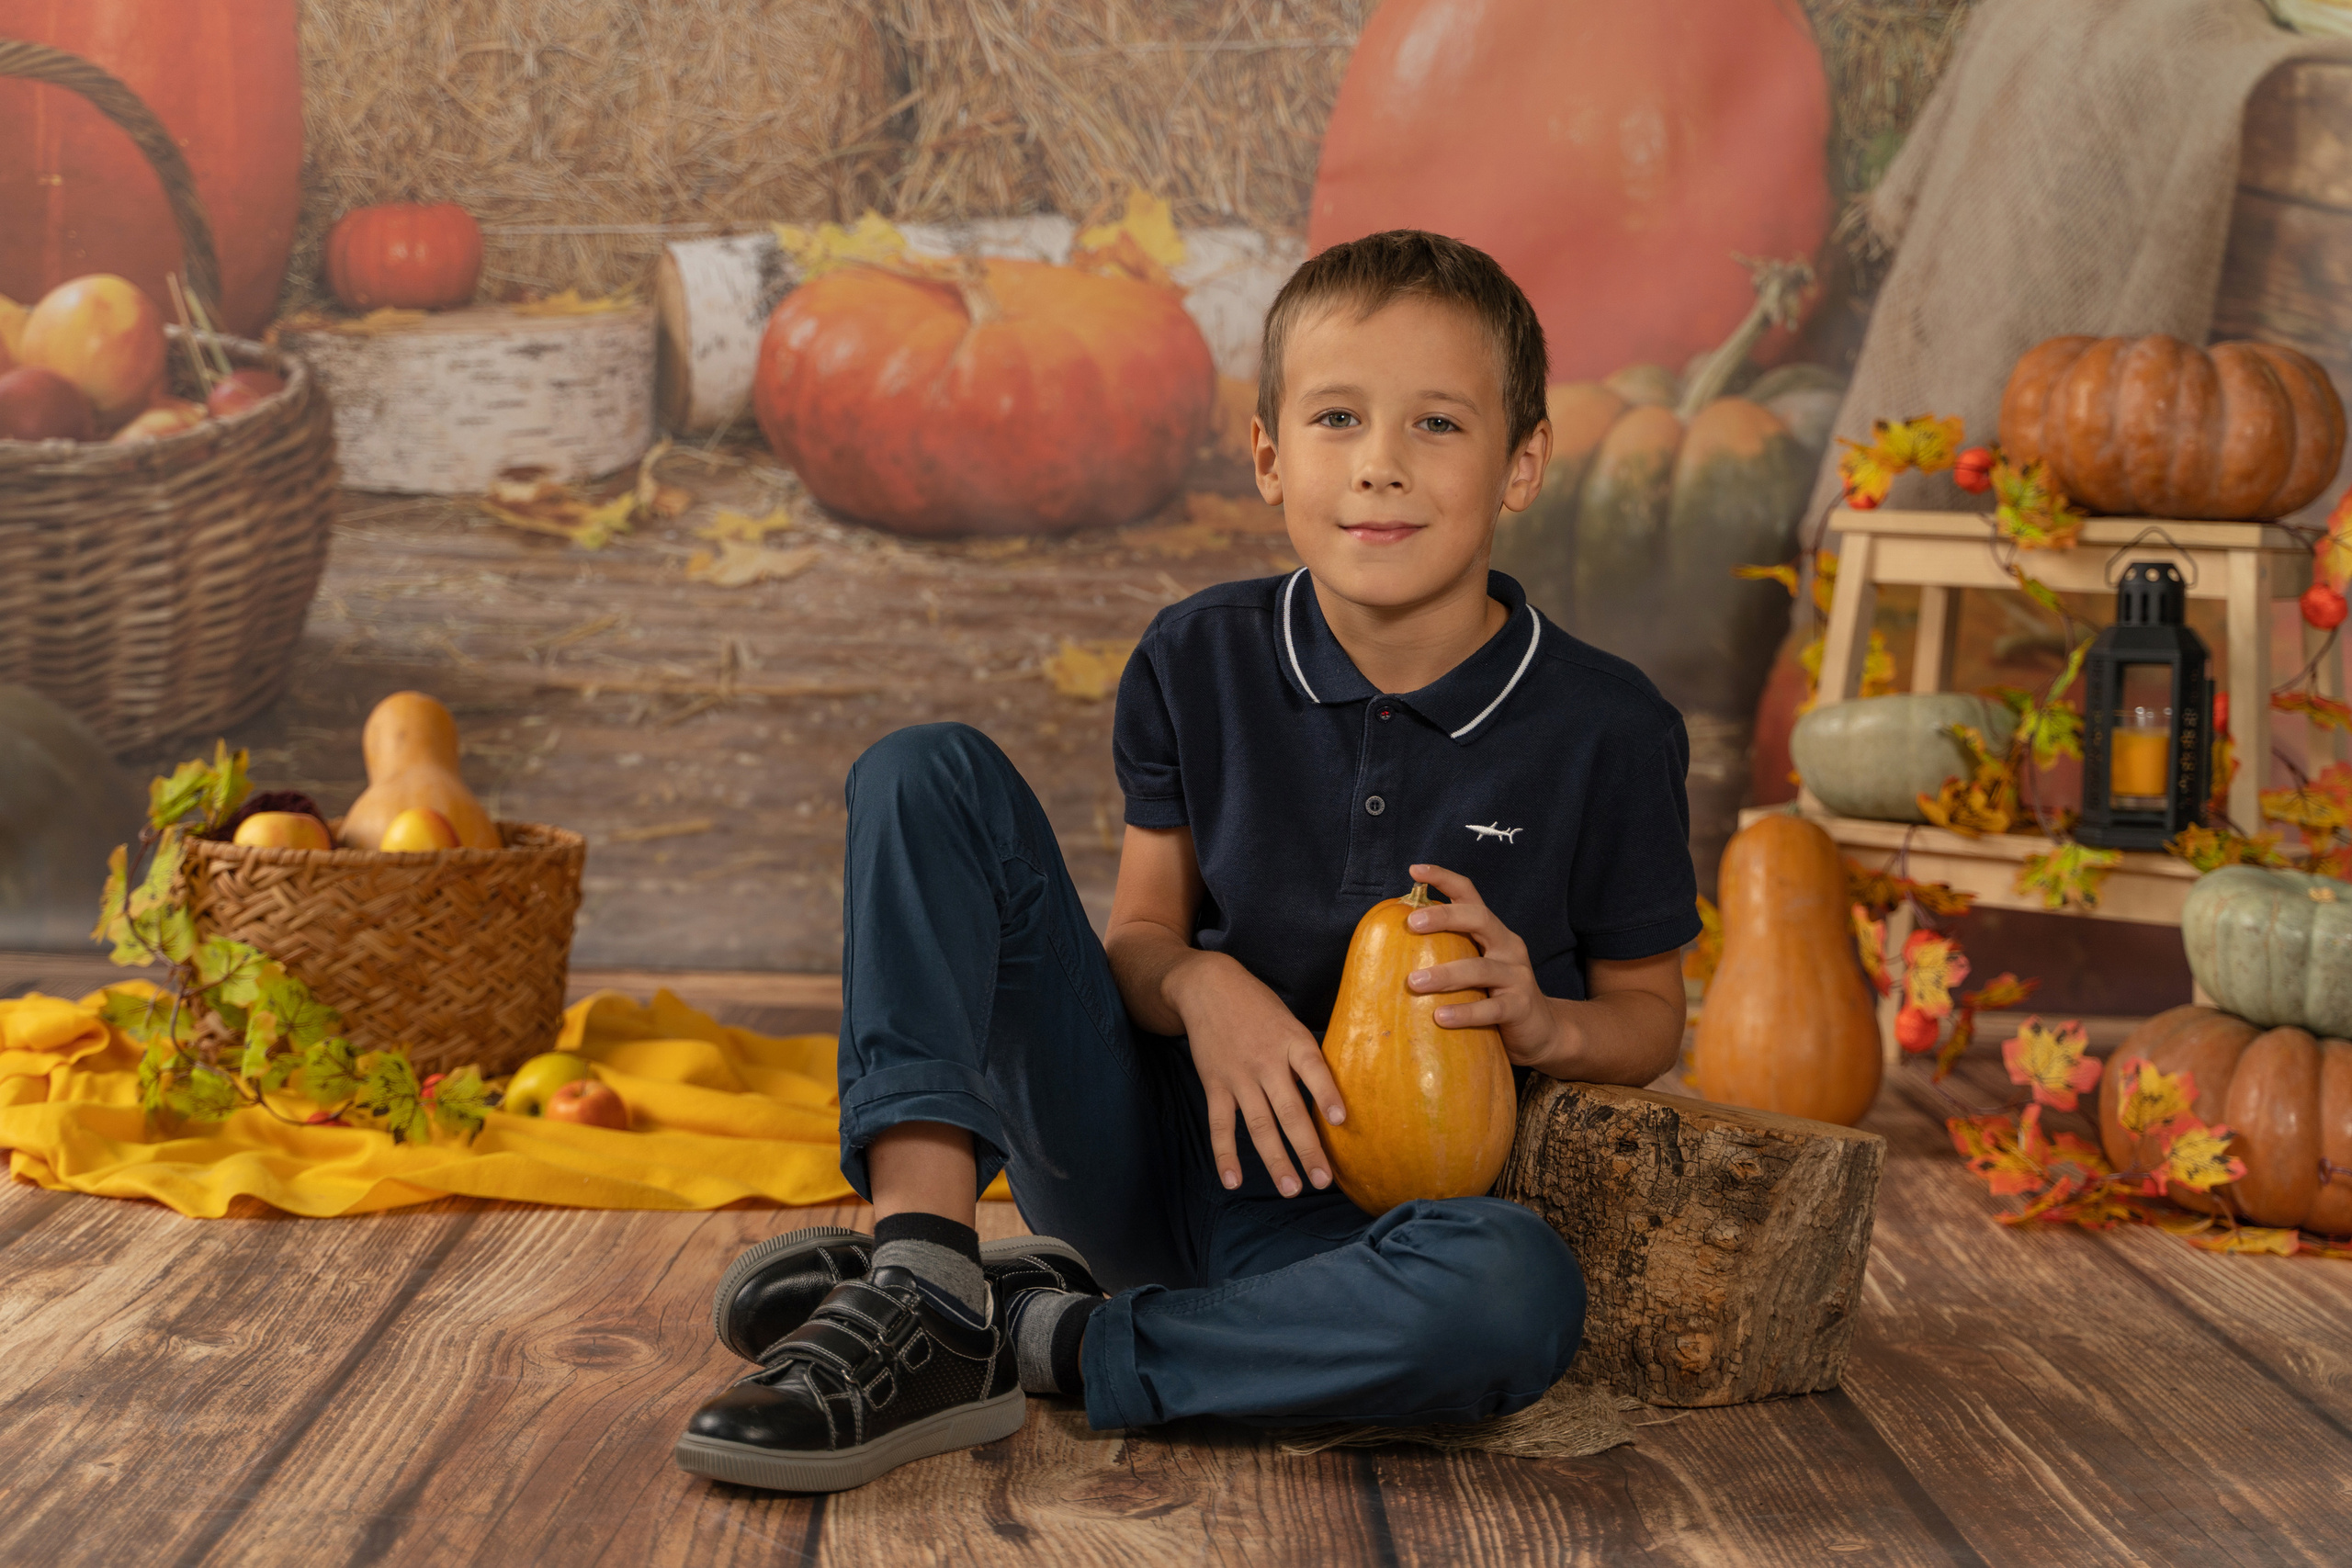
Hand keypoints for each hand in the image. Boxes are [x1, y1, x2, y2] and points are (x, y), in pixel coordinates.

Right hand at [1166, 951, 1344, 1196]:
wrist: (1207, 987)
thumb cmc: (1258, 1006)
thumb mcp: (1290, 1021)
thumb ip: (1306, 1057)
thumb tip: (1332, 1098)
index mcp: (1292, 1041)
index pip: (1313, 1070)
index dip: (1327, 1095)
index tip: (1341, 1121)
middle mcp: (1266, 1061)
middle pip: (1289, 1110)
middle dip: (1307, 1148)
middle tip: (1323, 1180)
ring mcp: (1239, 1076)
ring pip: (1258, 1125)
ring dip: (1274, 1160)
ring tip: (1290, 1189)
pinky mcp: (1215, 1084)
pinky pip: (1220, 1125)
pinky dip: (1225, 1154)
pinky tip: (1232, 1180)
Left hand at [1403, 863, 1563, 1068]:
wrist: (1542, 1031)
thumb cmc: (1493, 996)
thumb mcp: (1473, 969)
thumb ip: (1446, 954)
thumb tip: (1388, 950)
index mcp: (1492, 932)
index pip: (1470, 895)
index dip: (1444, 878)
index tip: (1414, 870)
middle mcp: (1508, 946)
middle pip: (1479, 919)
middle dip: (1444, 917)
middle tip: (1411, 923)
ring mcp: (1517, 975)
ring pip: (1480, 968)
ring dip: (1445, 974)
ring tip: (1414, 983)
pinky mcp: (1520, 1007)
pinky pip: (1491, 1008)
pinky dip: (1465, 1012)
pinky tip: (1440, 1017)